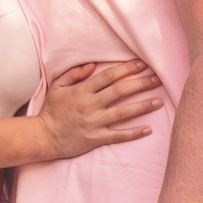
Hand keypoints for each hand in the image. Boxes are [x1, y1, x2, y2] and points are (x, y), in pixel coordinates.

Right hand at [38, 60, 163, 159]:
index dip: (126, 69)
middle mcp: (90, 105)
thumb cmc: (52, 110)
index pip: (109, 76)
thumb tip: (94, 65)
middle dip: (141, 83)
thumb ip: (74, 73)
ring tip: (159, 101)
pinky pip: (117, 136)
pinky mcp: (95, 139)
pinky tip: (148, 130)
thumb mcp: (57, 86)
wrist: (43, 136)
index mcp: (82, 90)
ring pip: (123, 113)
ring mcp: (94, 123)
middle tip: (158, 79)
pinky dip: (133, 133)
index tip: (142, 64)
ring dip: (142, 106)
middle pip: (120, 91)